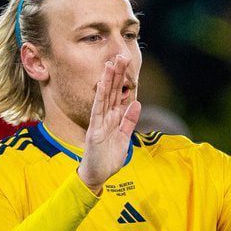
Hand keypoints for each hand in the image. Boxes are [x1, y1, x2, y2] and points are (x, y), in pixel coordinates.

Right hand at [78, 55, 141, 193]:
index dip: (123, 80)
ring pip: (104, 97)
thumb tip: (137, 103)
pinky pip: (97, 112)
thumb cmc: (109, 157)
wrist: (97, 175)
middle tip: (121, 55)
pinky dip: (100, 99)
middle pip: (111, 91)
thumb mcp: (124, 138)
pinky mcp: (94, 130)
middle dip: (116, 74)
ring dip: (107, 81)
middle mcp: (105, 117)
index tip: (127, 64)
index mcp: (113, 118)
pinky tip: (103, 86)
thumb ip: (129, 121)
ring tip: (111, 65)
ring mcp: (99, 122)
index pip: (119, 95)